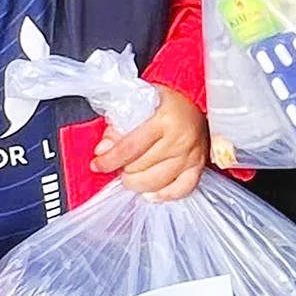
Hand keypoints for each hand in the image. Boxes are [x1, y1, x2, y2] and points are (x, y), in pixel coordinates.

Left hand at [90, 83, 208, 200]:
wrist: (195, 100)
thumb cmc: (165, 102)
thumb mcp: (139, 103)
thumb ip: (118, 125)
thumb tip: (103, 149)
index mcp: (164, 120)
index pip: (130, 148)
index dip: (109, 160)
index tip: (98, 164)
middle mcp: (179, 139)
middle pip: (141, 168)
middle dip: (124, 169)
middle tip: (120, 164)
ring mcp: (191, 155)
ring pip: (156, 183)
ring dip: (138, 182)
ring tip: (132, 175)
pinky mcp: (198, 166)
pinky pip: (180, 190)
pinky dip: (163, 194)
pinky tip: (151, 192)